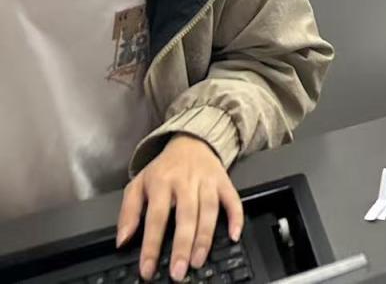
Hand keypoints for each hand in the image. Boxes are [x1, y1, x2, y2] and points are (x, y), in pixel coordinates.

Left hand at [116, 134, 243, 281]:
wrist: (190, 141)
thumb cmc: (163, 169)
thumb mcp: (138, 184)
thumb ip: (128, 212)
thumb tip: (122, 240)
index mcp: (161, 181)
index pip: (156, 216)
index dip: (151, 245)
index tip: (148, 270)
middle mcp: (185, 180)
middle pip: (186, 214)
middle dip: (182, 245)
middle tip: (178, 271)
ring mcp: (207, 180)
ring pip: (209, 209)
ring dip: (205, 236)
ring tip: (198, 260)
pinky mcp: (224, 180)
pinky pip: (232, 198)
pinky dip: (236, 216)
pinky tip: (234, 235)